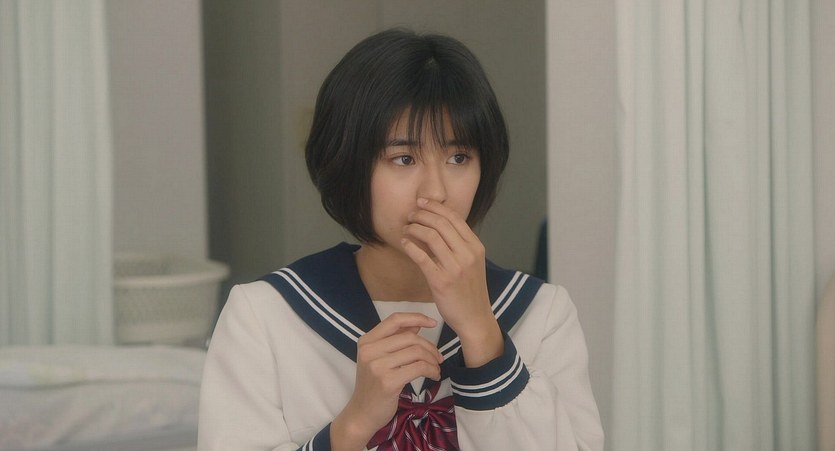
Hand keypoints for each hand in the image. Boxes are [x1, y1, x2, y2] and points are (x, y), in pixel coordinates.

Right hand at [331, 313, 441, 449]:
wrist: (362, 413)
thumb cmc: (373, 385)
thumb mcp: (378, 358)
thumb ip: (395, 340)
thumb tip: (417, 324)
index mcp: (367, 341)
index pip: (395, 320)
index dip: (416, 317)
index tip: (432, 322)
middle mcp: (369, 350)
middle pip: (410, 337)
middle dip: (430, 346)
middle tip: (438, 358)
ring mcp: (377, 366)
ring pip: (416, 352)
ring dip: (432, 360)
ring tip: (436, 368)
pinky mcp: (388, 381)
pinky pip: (419, 368)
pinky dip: (431, 370)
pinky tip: (433, 376)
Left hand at [400, 198, 502, 366]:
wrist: (475, 318)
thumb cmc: (470, 291)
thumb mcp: (472, 263)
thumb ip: (460, 245)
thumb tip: (439, 227)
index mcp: (476, 247)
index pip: (454, 218)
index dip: (435, 207)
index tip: (422, 203)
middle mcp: (467, 254)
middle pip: (441, 224)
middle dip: (422, 215)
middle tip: (411, 215)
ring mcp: (455, 268)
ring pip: (431, 237)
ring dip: (414, 229)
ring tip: (406, 229)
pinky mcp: (441, 281)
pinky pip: (421, 257)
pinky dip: (410, 246)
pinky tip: (404, 243)